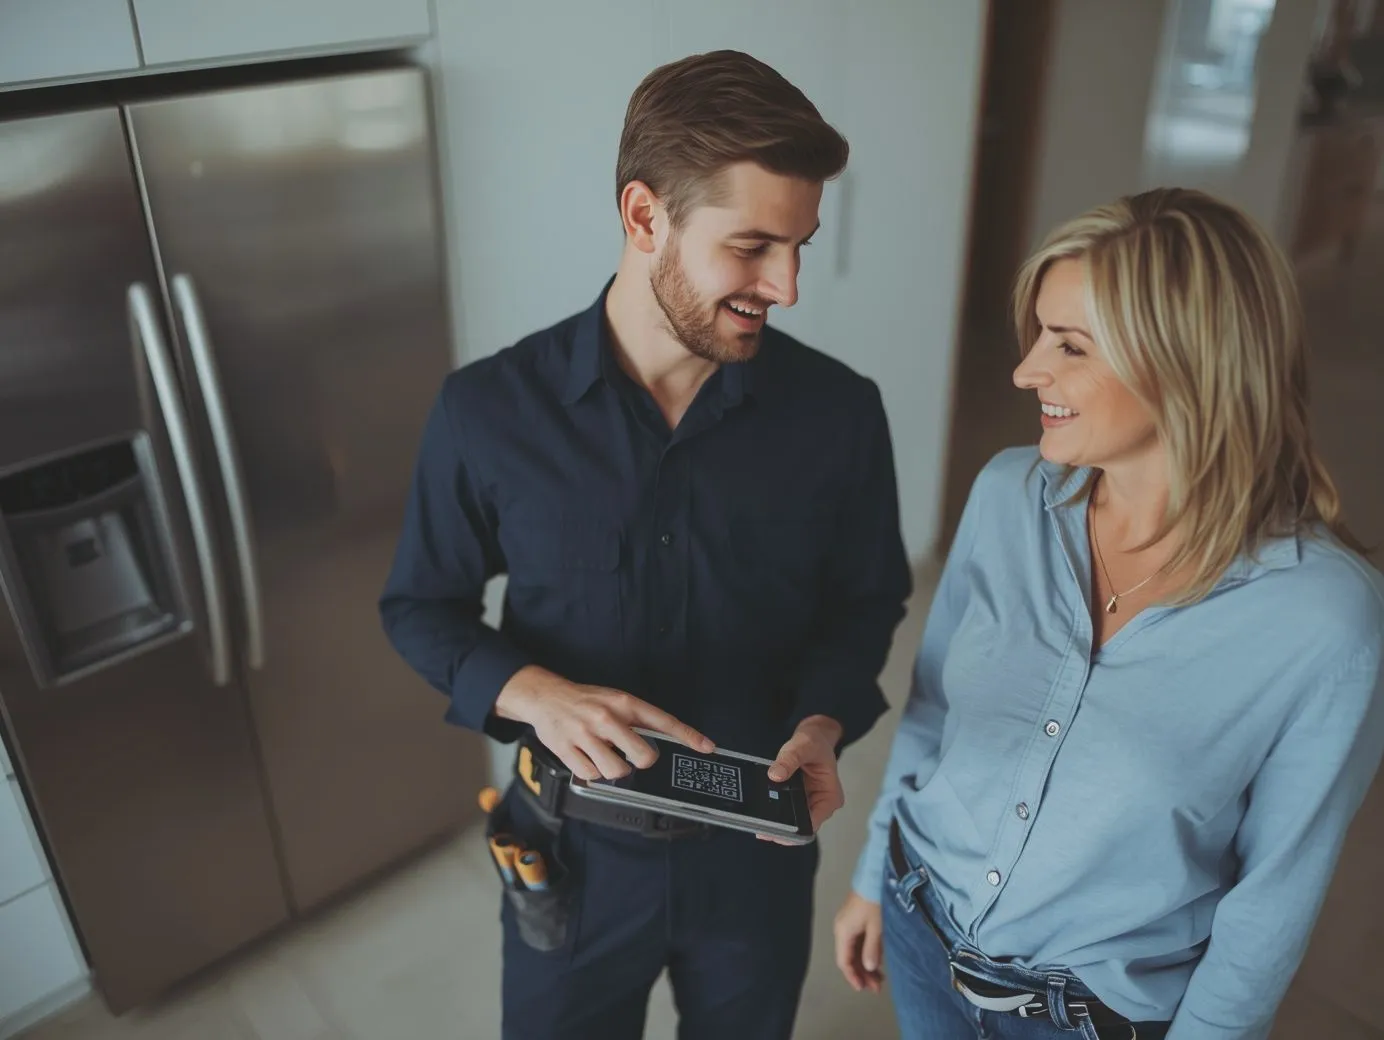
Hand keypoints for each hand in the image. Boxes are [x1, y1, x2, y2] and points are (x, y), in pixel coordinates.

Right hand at [494, 665, 713, 779]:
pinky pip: (592, 775)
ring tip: (606, 756)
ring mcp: (586, 734)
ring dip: (616, 770)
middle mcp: (606, 717)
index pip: (662, 721)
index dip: (687, 736)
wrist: (545, 697)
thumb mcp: (615, 700)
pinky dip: (594, 773)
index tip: (706, 747)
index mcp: (623, 703)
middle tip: (632, 755)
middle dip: (642, 761)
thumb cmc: (585, 700)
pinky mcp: (567, 750)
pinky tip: (588, 758)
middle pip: (643, 755)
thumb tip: (663, 740)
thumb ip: (636, 718)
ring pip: (617, 771)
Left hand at [761, 715, 844, 843]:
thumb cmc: (815, 742)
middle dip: (781, 829)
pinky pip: (785, 810)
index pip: (811, 825)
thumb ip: (789, 759)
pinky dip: (774, 811)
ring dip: (775, 822)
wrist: (814, 736)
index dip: (793, 831)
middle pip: (800, 826)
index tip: (774, 831)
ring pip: (791, 821)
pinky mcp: (797, 799)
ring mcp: (809, 803)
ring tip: (757, 821)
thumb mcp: (803, 745)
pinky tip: (760, 811)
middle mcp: (821, 805)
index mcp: (829, 797)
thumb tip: (775, 775)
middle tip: (760, 828)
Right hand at [834, 892, 884, 993]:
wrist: (874, 876)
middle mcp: (842, 929)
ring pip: (854, 951)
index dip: (852, 977)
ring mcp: (848, 924)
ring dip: (865, 965)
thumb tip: (868, 968)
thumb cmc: (874, 901)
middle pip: (848, 957)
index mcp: (843, 932)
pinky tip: (877, 961)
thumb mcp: (876, 927)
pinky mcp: (856, 919)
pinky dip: (866, 953)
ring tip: (880, 978)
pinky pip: (858, 942)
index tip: (863, 989)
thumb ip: (872, 949)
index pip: (844, 961)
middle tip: (876, 987)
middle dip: (861, 973)